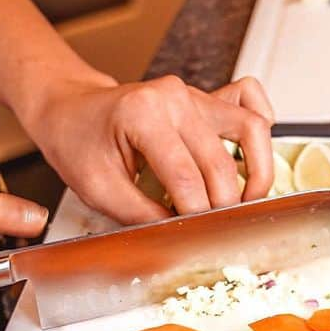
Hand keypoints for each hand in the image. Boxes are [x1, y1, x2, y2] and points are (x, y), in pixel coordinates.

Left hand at [30, 73, 275, 223]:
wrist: (71, 109)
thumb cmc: (78, 141)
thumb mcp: (96, 187)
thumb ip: (139, 214)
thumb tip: (178, 235)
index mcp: (143, 114)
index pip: (185, 176)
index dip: (194, 214)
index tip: (193, 236)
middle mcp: (175, 98)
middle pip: (219, 161)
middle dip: (222, 204)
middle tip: (214, 229)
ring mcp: (193, 94)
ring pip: (250, 128)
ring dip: (257, 170)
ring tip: (248, 201)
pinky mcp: (204, 98)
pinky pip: (248, 102)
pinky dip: (258, 129)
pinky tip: (252, 156)